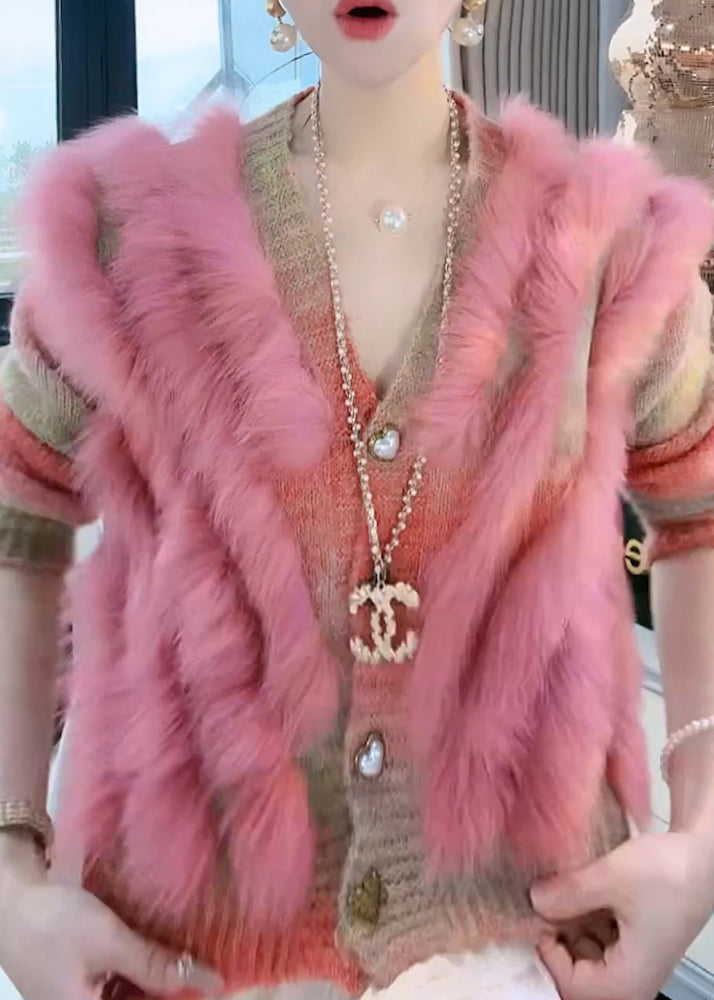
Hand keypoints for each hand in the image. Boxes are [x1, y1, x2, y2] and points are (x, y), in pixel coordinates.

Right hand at [0, 838, 223, 999]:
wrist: (11, 899)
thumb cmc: (54, 924)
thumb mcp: (110, 943)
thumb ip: (157, 966)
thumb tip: (212, 982)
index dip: (185, 996)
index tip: (215, 980)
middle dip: (174, 988)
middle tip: (209, 963)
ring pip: (134, 996)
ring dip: (159, 979)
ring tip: (195, 955)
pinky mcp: (81, 986)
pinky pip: (121, 987)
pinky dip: (141, 972)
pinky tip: (162, 951)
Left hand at [531, 831, 713, 999]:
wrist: (702, 855)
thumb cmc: (668, 873)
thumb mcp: (611, 877)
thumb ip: (568, 894)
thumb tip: (534, 902)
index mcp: (629, 980)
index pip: (570, 986)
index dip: (548, 951)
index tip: (540, 913)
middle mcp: (632, 979)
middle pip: (576, 972)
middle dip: (558, 935)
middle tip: (549, 897)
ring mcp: (633, 960)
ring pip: (585, 954)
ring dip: (570, 924)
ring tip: (566, 890)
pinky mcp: (634, 941)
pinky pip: (598, 939)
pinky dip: (585, 918)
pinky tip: (582, 890)